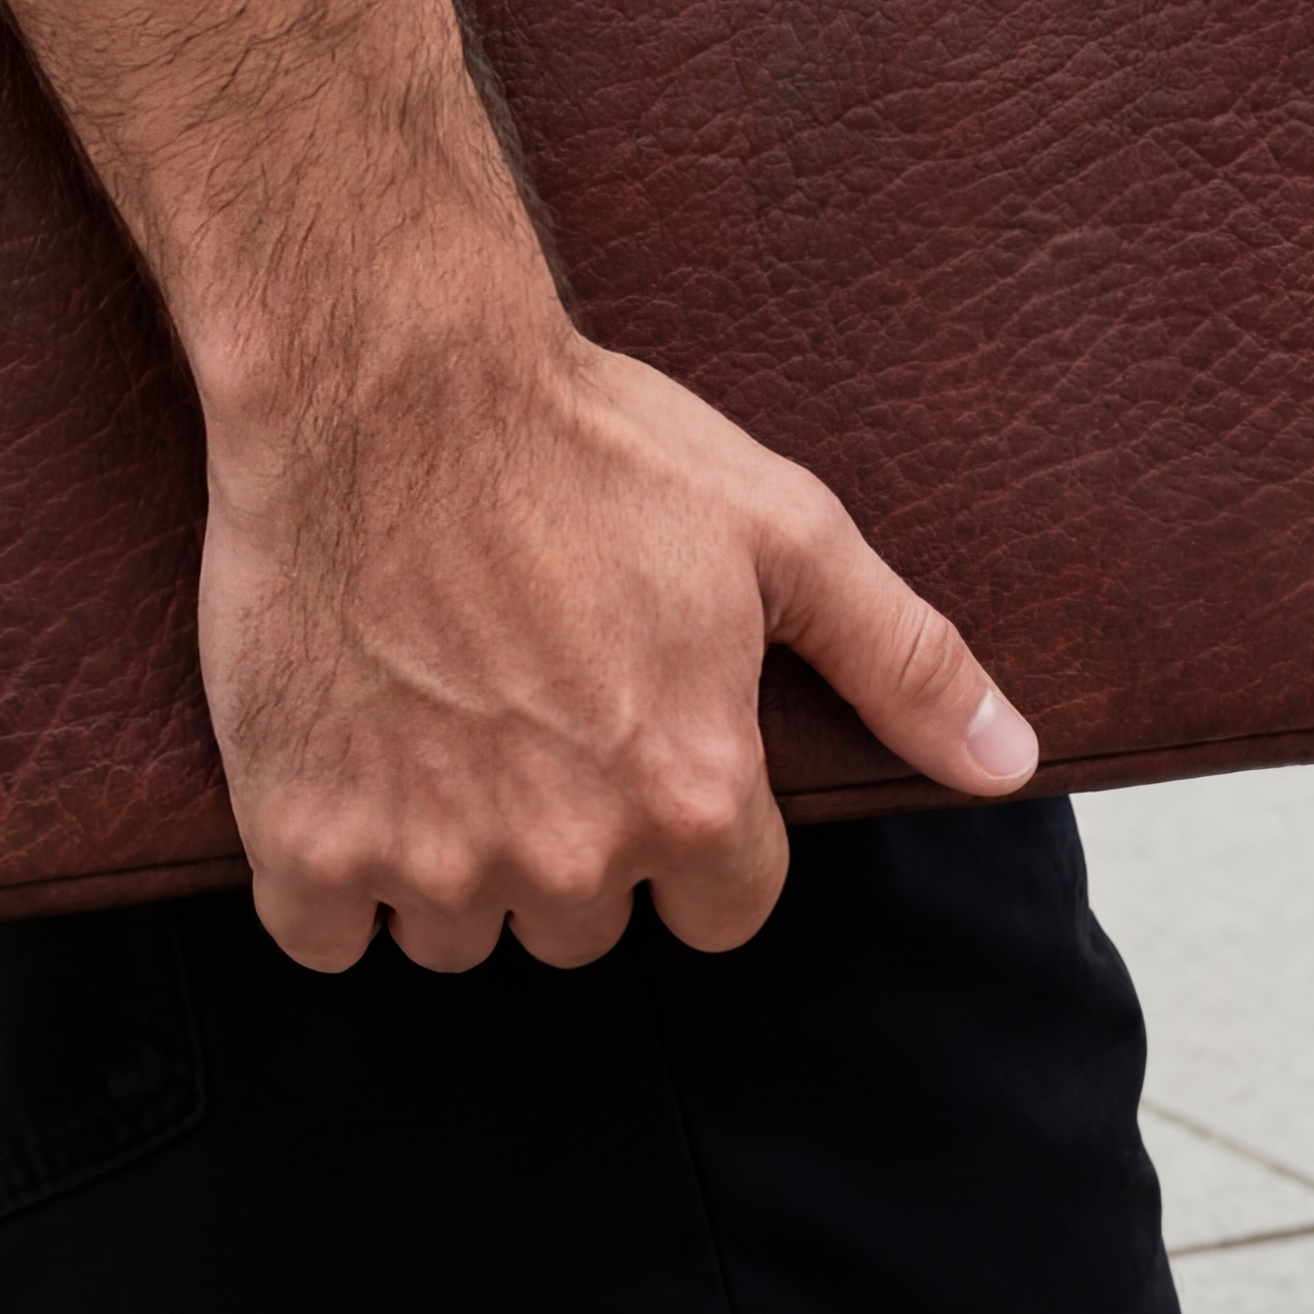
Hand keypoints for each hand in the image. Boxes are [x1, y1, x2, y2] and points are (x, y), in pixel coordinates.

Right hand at [201, 291, 1029, 973]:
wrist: (387, 379)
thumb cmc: (592, 441)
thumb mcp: (784, 528)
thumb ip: (905, 661)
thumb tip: (1011, 764)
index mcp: (694, 793)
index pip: (722, 908)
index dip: (693, 819)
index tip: (643, 728)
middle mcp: (567, 854)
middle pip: (586, 924)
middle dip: (572, 835)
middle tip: (535, 702)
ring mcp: (428, 857)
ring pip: (459, 934)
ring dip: (451, 854)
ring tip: (440, 711)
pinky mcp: (302, 840)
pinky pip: (323, 934)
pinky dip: (331, 869)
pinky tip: (351, 754)